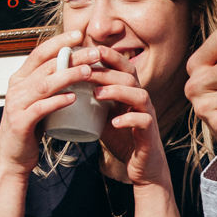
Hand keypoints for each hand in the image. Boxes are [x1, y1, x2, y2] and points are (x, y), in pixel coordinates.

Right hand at [0, 30, 94, 176]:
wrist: (12, 158)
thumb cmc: (29, 129)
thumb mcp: (38, 101)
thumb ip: (50, 86)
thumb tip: (75, 69)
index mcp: (20, 79)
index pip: (39, 53)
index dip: (58, 42)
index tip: (78, 34)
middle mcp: (15, 88)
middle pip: (46, 66)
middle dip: (72, 57)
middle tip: (95, 53)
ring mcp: (16, 105)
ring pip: (44, 84)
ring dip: (68, 76)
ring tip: (88, 71)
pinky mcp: (20, 123)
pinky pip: (40, 109)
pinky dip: (57, 102)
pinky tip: (73, 98)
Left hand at [87, 44, 172, 187]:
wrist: (142, 167)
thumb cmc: (122, 139)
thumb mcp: (104, 116)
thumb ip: (92, 102)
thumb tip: (66, 87)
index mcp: (130, 93)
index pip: (123, 68)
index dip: (110, 56)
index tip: (89, 50)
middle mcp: (141, 101)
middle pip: (130, 77)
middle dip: (107, 71)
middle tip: (85, 71)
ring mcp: (148, 116)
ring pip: (140, 95)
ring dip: (117, 91)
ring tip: (96, 94)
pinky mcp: (150, 134)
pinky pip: (144, 121)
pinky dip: (129, 119)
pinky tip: (113, 122)